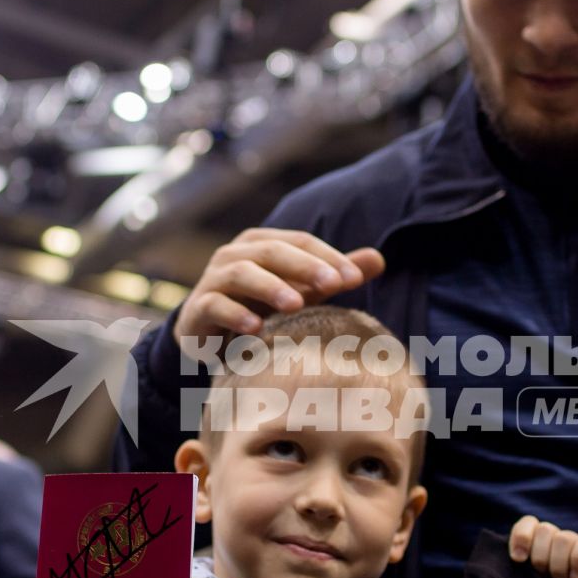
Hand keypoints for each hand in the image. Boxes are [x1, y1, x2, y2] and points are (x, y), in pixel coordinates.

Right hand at [173, 228, 383, 343]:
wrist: (209, 335)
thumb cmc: (262, 307)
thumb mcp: (301, 290)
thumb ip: (333, 274)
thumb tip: (379, 259)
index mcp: (262, 243)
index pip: (300, 241)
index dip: (327, 256)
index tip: (355, 278)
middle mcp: (236, 254)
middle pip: (272, 251)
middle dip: (304, 266)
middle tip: (333, 284)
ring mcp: (214, 279)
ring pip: (242, 273)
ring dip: (270, 286)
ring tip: (295, 303)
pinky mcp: (198, 308)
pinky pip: (216, 305)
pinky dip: (235, 314)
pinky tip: (256, 328)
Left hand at [508, 516, 577, 577]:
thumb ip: (525, 569)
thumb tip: (515, 557)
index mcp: (540, 542)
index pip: (529, 523)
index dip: (521, 536)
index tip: (518, 559)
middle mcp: (559, 537)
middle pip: (544, 530)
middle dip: (542, 560)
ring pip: (563, 539)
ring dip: (559, 566)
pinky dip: (577, 562)